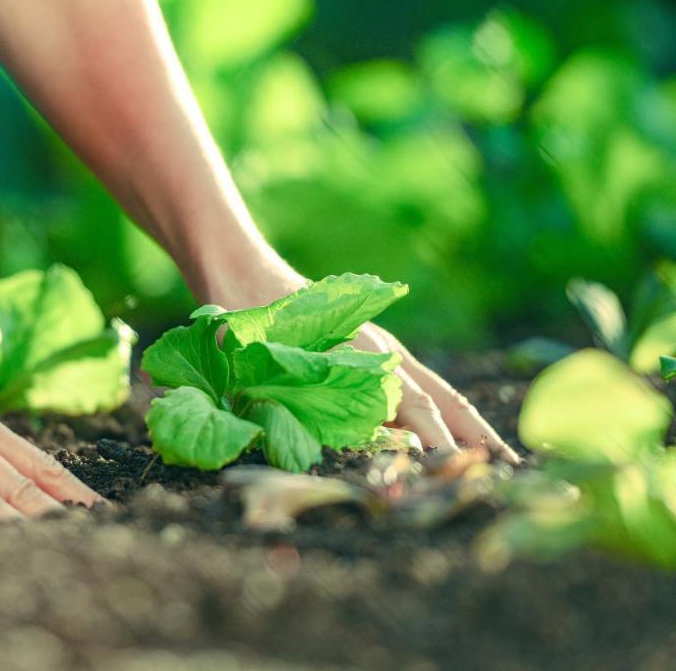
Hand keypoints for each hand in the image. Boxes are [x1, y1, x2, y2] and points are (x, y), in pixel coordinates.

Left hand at [200, 249, 520, 463]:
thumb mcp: (270, 362)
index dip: (437, 446)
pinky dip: (447, 410)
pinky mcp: (375, 348)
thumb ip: (305, 397)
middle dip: (473, 441)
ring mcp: (382, 349)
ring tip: (500, 460)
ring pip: (439, 392)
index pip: (415, 409)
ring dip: (471, 427)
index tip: (458, 477)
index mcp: (361, 356)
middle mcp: (382, 353)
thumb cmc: (246, 322)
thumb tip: (346, 435)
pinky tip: (458, 431)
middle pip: (442, 402)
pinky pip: (422, 384)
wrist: (242, 272)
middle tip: (509, 478)